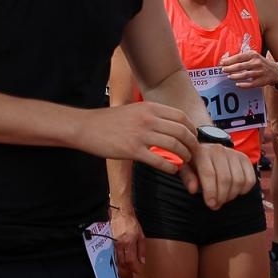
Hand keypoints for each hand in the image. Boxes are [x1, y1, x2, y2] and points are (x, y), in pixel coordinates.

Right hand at [74, 103, 196, 174]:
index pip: (181, 117)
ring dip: (184, 157)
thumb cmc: (108, 121)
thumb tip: (170, 127)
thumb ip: (151, 116)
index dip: (192, 129)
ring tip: (183, 162)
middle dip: (192, 145)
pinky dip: (171, 167)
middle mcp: (148, 119)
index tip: (193, 138)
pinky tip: (171, 169)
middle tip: (192, 153)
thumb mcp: (133, 111)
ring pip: (175, 146)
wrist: (85, 127)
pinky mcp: (133, 150)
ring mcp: (141, 134)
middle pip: (182, 132)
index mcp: (149, 107)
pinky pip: (160, 161)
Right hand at [110, 208, 145, 277]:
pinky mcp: (107, 242)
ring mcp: (111, 243)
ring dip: (119, 268)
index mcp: (128, 242)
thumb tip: (142, 261)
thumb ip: (142, 249)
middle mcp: (118, 244)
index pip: (130, 260)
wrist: (120, 212)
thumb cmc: (131, 223)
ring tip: (123, 275)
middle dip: (126, 272)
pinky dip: (114, 261)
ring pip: (115, 259)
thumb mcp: (141, 235)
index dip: (134, 268)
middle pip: (121, 262)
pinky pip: (111, 254)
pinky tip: (116, 265)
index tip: (138, 273)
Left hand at [178, 141, 256, 209]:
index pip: (209, 173)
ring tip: (223, 198)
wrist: (208, 152)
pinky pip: (250, 179)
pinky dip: (244, 190)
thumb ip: (188, 178)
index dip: (210, 191)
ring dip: (231, 195)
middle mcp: (219, 150)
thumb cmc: (195, 163)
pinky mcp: (245, 159)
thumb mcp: (186, 169)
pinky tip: (234, 191)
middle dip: (221, 196)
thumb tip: (193, 189)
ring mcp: (234, 153)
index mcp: (202, 151)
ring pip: (238, 180)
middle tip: (216, 205)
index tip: (210, 204)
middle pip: (225, 179)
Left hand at [219, 50, 277, 88]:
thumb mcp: (253, 56)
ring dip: (235, 76)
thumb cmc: (260, 62)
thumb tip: (226, 59)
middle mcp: (257, 63)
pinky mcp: (262, 81)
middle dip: (230, 68)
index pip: (239, 57)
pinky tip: (238, 84)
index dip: (229, 60)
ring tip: (229, 76)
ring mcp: (260, 72)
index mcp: (253, 55)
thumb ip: (242, 57)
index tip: (222, 63)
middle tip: (223, 70)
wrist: (276, 71)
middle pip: (240, 66)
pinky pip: (251, 84)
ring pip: (245, 75)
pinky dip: (244, 85)